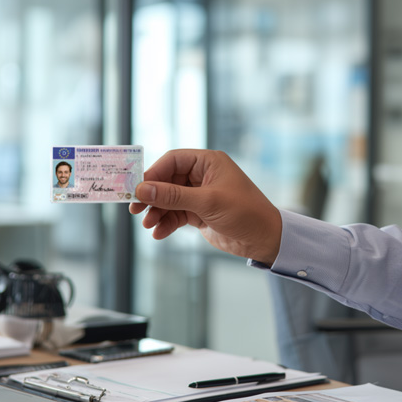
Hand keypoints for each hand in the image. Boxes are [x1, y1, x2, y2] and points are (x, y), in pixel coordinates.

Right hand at [129, 149, 281, 264]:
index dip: (153, 174)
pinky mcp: (199, 212)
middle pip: (167, 181)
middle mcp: (202, 176)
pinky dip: (166, 223)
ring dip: (157, 212)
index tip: (137, 189)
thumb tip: (143, 190)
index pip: (172, 161)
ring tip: (148, 224)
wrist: (265, 240)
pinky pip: (176, 214)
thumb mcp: (207, 202)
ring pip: (169, 199)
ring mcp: (200, 195)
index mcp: (208, 162)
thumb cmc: (245, 213)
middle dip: (152, 196)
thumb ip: (173, 196)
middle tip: (135, 209)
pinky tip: (159, 233)